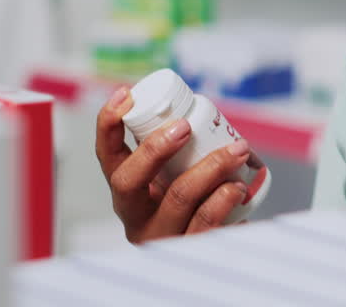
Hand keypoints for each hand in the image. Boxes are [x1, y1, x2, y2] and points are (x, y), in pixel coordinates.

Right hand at [95, 85, 253, 242]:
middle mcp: (135, 217)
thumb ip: (180, 150)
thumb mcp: (181, 177)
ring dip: (212, 166)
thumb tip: (191, 105)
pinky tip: (239, 188)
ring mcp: (160, 237)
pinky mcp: (189, 251)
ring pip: (178, 197)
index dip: (108, 124)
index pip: (106, 156)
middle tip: (186, 126)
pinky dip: (225, 199)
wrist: (222, 250)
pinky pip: (206, 222)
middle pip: (128, 180)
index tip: (126, 95)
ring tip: (238, 150)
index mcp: (129, 192)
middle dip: (155, 147)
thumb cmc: (202, 204)